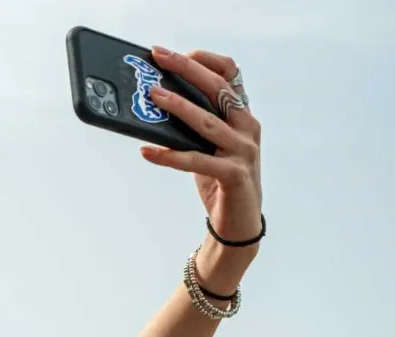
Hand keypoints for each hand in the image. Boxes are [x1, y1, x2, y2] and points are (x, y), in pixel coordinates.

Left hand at [140, 48, 262, 259]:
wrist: (238, 224)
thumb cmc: (220, 182)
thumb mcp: (208, 146)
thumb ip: (193, 126)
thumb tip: (154, 106)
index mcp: (242, 116)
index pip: (230, 74)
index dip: (204, 60)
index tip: (175, 55)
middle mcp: (247, 127)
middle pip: (217, 88)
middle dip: (186, 69)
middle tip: (158, 58)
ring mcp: (244, 150)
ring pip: (206, 121)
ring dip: (177, 107)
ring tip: (151, 97)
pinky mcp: (235, 174)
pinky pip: (196, 160)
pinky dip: (169, 156)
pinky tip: (147, 151)